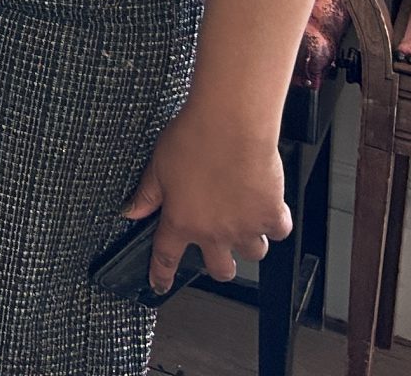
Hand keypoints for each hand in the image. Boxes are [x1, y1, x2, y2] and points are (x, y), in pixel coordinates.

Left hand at [122, 103, 289, 292]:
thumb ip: (146, 194)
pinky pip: (279, 231)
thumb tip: (130, 212)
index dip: (161, 274)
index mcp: (182, 221)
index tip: (160, 285)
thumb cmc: (193, 139)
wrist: (231, 125)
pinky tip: (268, 206)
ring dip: (249, 242)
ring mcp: (245, 227)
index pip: (166, 257)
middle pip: (221, 270)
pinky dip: (275, 222)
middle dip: (220, 266)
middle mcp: (214, 232)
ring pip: (253, 253)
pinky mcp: (271, 215)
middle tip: (218, 250)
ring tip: (244, 221)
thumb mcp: (157, 165)